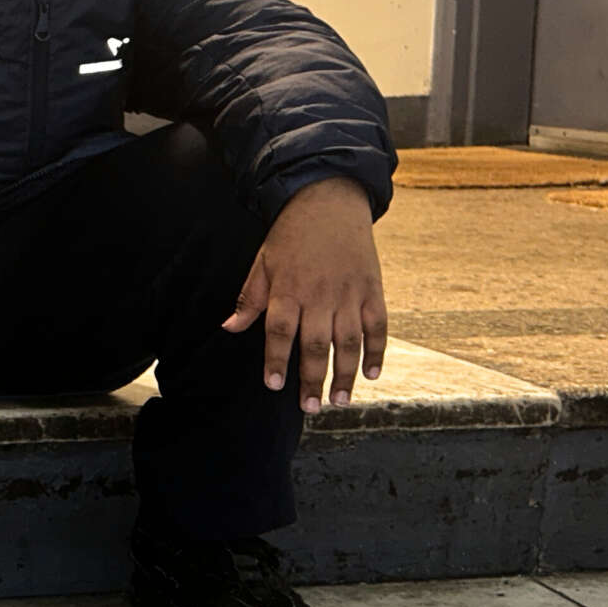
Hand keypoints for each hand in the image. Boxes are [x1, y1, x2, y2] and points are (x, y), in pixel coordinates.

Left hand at [223, 176, 386, 412]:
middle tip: (310, 407)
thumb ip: (250, 298)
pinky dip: (377, 350)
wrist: (330, 200)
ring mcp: (349, 293)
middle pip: (315, 344)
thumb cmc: (291, 235)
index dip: (276, 360)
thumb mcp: (262, 262)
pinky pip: (377, 326)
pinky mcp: (372, 289)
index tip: (274, 385)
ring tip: (338, 400)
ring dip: (345, 374)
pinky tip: (372, 374)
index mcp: (288, 289)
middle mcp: (319, 295)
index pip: (279, 332)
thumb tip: (230, 328)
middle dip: (312, 379)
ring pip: (348, 341)